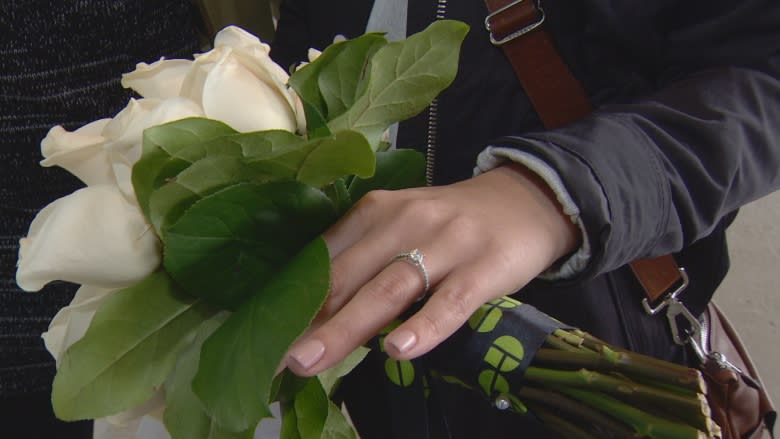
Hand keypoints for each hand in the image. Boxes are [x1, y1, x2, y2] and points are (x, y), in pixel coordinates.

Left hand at [285, 164, 579, 375]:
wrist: (523, 201)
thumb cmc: (449, 225)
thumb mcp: (401, 229)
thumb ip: (362, 261)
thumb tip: (313, 316)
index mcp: (376, 211)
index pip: (326, 258)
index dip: (294, 298)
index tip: (267, 334)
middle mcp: (406, 221)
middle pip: (350, 276)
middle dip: (309, 320)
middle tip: (277, 357)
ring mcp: (446, 242)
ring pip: (391, 288)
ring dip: (347, 327)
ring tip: (312, 360)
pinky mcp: (484, 266)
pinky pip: (451, 300)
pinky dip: (425, 326)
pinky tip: (400, 350)